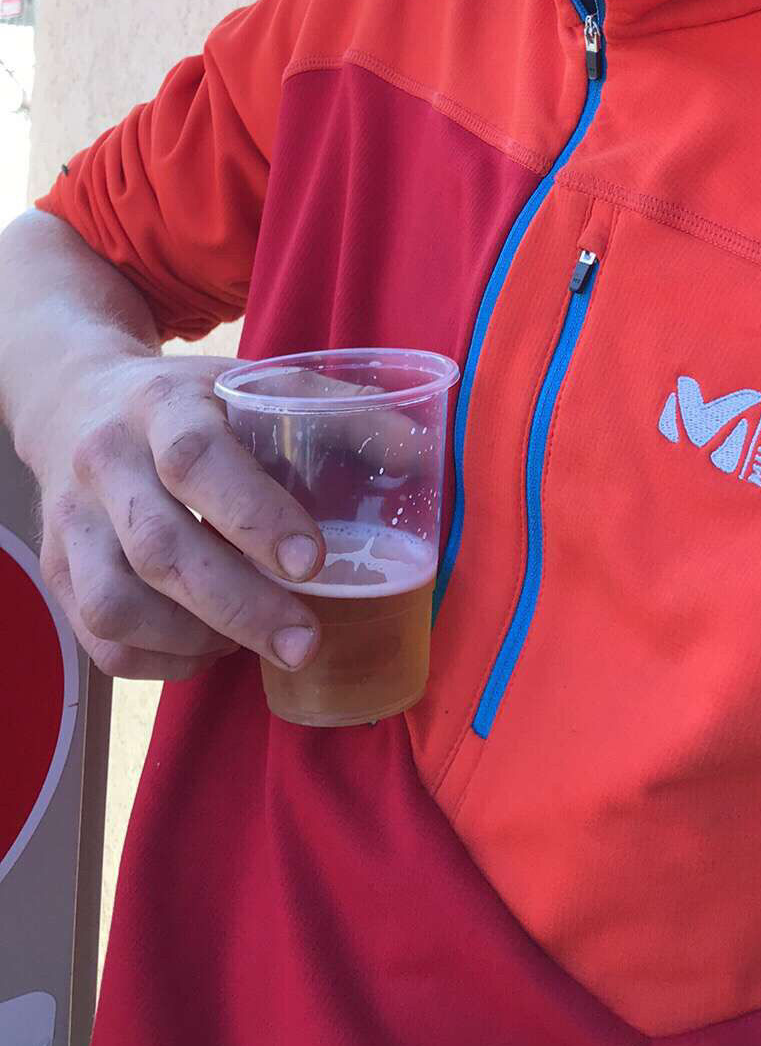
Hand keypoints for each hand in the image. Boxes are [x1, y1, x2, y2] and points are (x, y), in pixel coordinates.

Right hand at [25, 354, 325, 681]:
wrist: (73, 398)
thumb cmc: (188, 403)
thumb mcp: (250, 382)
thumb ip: (333, 410)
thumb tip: (418, 450)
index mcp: (161, 405)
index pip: (198, 460)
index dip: (256, 514)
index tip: (313, 561)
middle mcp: (105, 461)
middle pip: (161, 548)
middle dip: (241, 605)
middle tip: (307, 641)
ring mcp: (72, 521)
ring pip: (118, 605)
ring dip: (196, 639)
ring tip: (255, 642)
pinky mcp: (57, 570)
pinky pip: (100, 641)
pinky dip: (161, 662)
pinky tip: (209, 650)